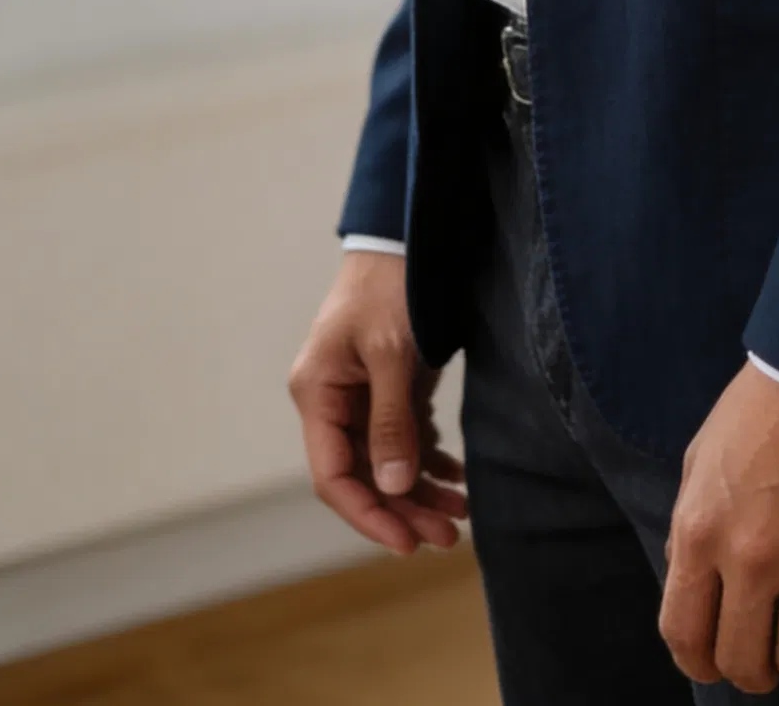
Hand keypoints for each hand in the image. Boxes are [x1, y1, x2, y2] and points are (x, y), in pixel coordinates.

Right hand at [288, 252, 467, 555]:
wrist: (407, 235)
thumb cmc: (390, 284)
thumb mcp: (391, 352)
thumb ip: (391, 420)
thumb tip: (395, 486)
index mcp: (317, 393)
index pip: (333, 475)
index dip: (368, 514)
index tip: (406, 543)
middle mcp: (333, 401)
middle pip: (364, 475)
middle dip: (404, 509)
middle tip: (449, 537)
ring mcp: (361, 396)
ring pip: (387, 462)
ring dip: (421, 491)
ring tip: (461, 516)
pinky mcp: (389, 387)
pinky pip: (404, 438)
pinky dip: (429, 460)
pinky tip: (456, 477)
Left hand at [659, 364, 778, 691]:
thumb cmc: (766, 405)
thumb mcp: (703, 458)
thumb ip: (693, 527)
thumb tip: (696, 585)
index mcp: (701, 532)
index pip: (684, 636)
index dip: (700, 663)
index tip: (717, 662)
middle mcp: (751, 560)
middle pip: (744, 663)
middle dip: (755, 671)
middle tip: (772, 653)